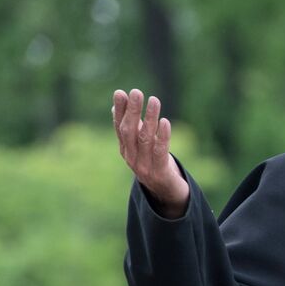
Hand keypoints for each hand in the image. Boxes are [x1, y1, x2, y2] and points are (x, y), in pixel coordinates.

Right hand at [113, 88, 188, 215]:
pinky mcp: (159, 172)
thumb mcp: (140, 145)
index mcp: (125, 150)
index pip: (120, 127)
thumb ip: (131, 127)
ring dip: (149, 118)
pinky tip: (165, 122)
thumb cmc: (154, 163)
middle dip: (133, 111)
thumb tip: (116, 105)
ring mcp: (144, 166)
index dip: (120, 110)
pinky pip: (160, 152)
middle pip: (129, 131)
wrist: (167, 193)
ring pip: (145, 139)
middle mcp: (131, 158)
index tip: (120, 93)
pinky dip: (162, 136)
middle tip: (136, 92)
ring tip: (154, 100)